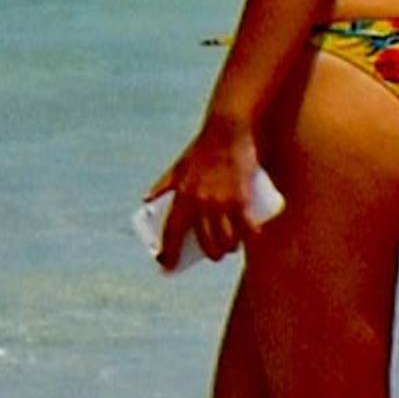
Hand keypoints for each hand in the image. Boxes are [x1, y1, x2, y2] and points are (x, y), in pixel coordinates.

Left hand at [141, 128, 268, 270]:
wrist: (227, 130)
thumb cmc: (202, 148)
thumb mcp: (178, 166)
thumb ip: (163, 184)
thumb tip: (146, 200)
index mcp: (182, 195)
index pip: (172, 231)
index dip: (168, 252)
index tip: (166, 267)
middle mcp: (200, 202)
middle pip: (204, 242)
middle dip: (210, 254)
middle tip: (214, 254)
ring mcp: (222, 201)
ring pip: (226, 239)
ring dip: (229, 248)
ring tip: (232, 247)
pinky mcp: (242, 197)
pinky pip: (246, 227)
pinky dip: (250, 236)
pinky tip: (252, 238)